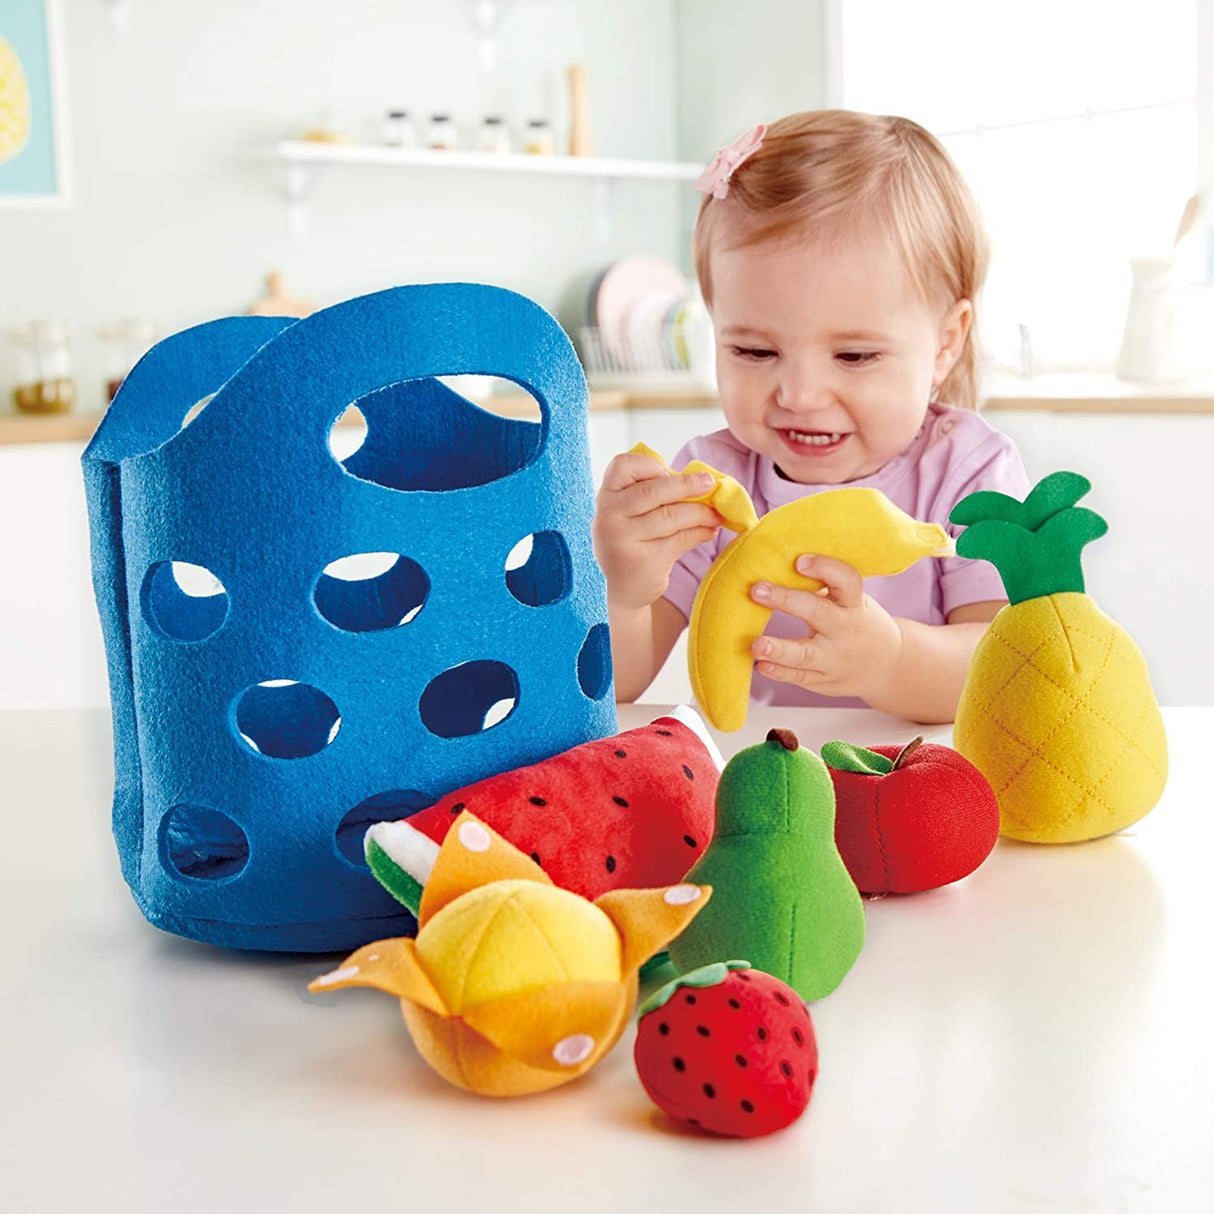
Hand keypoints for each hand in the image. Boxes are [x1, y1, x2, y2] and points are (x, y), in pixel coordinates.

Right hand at [593, 452, 721, 610]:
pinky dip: (700, 532)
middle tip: (710, 483)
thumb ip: (647, 494)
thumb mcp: (625, 514)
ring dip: (701, 512)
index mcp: (606, 497)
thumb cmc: (630, 542)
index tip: (668, 472)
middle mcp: (609, 516)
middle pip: (653, 491)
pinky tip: (709, 530)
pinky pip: (681, 539)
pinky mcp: (645, 560)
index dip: (649, 465)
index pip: (622, 466)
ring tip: (716, 514)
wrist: (620, 589)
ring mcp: (624, 540)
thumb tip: (697, 480)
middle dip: (687, 485)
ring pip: (672, 516)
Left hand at [748, 554, 903, 700]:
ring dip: (780, 650)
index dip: (825, 568)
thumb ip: (822, 587)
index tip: (800, 561)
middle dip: (786, 600)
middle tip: (757, 590)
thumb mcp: (850, 601)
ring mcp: (834, 658)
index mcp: (853, 604)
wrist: (888, 665)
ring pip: (806, 654)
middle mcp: (845, 629)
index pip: (847, 581)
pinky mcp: (822, 679)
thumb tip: (776, 561)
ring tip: (757, 645)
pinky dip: (779, 672)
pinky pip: (799, 676)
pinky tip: (761, 665)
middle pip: (818, 612)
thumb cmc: (857, 622)